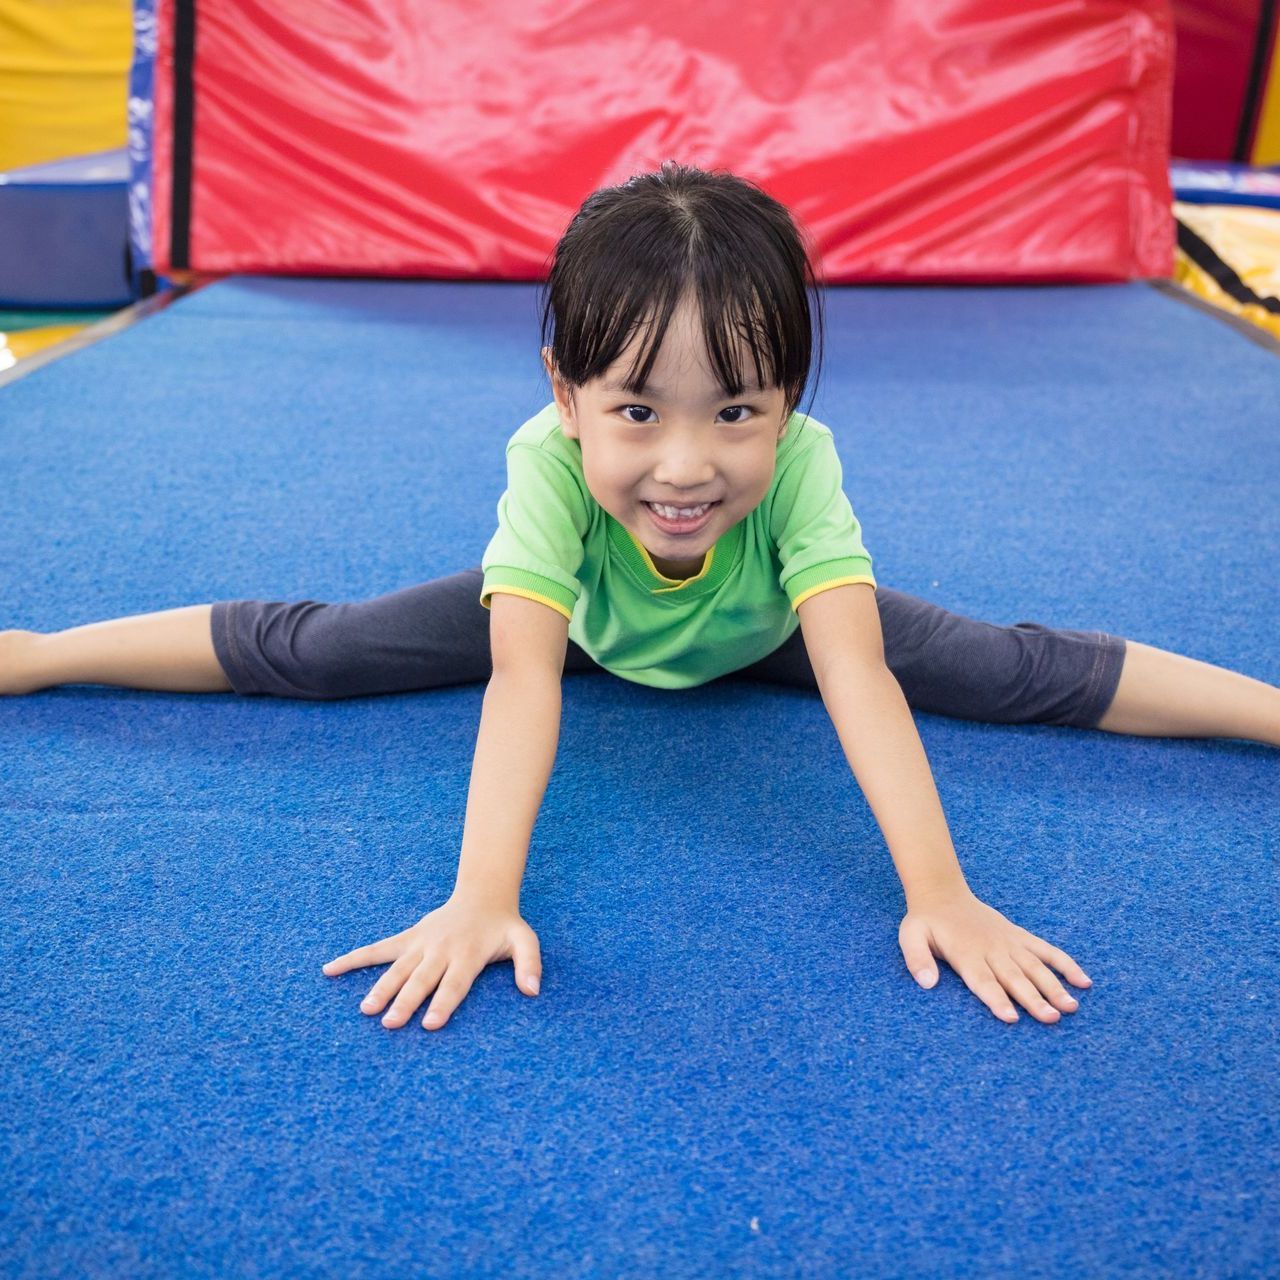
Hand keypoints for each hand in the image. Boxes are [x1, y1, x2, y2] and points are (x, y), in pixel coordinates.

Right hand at [321, 895, 541, 1030]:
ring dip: (381, 988)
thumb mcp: (525, 940)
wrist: (482, 895)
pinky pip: (377, 949)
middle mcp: (441, 950)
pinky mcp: (407, 939)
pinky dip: (353, 958)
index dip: (443, 1004)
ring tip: (366, 1009)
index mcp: (468, 955)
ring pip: (398, 968)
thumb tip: (532, 991)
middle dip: (406, 1002)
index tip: (430, 1024)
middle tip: (390, 1023)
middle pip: (422, 980)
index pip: (455, 983)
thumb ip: (529, 964)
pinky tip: (329, 970)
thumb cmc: (503, 926)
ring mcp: (421, 943)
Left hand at [899, 888, 1091, 1023]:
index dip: (996, 999)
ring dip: (1054, 986)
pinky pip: (1046, 950)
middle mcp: (991, 949)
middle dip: (1033, 999)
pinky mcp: (1020, 937)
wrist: (942, 893)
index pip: (983, 980)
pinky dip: (1065, 964)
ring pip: (1035, 966)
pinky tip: (1083, 981)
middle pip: (1014, 978)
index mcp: (966, 954)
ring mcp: (1009, 942)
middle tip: (1052, 1018)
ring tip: (1072, 1006)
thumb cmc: (926, 923)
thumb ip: (917, 960)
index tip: (1011, 1017)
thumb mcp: (910, 937)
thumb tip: (926, 983)